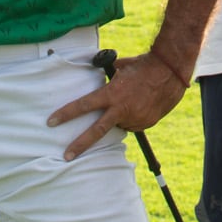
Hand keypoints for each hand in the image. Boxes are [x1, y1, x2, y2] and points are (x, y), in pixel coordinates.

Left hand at [46, 50, 186, 159]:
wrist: (171, 71)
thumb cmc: (144, 65)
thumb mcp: (121, 68)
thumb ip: (108, 76)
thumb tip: (97, 73)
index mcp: (112, 94)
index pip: (84, 105)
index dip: (66, 114)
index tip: (51, 122)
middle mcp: (121, 109)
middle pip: (96, 131)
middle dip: (79, 145)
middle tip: (66, 156)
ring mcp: (134, 119)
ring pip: (119, 125)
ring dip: (119, 118)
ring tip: (132, 100)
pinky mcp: (146, 123)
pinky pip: (134, 124)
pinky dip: (134, 117)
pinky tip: (142, 104)